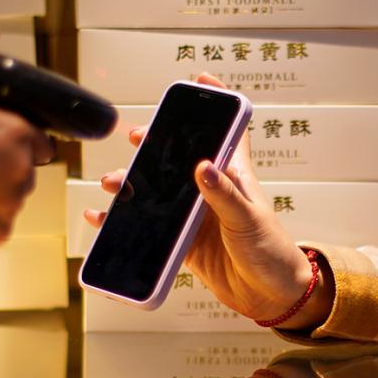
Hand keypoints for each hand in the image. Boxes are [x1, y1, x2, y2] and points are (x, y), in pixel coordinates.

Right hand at [82, 73, 331, 328]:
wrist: (271, 298)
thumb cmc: (272, 253)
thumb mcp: (249, 220)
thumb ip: (224, 195)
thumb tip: (202, 166)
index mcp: (236, 178)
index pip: (231, 133)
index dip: (221, 105)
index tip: (202, 79)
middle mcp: (214, 193)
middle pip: (180, 160)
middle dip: (155, 146)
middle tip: (136, 138)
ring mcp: (198, 217)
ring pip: (159, 192)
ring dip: (133, 185)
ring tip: (112, 183)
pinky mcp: (185, 242)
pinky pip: (152, 226)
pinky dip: (126, 221)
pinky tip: (104, 217)